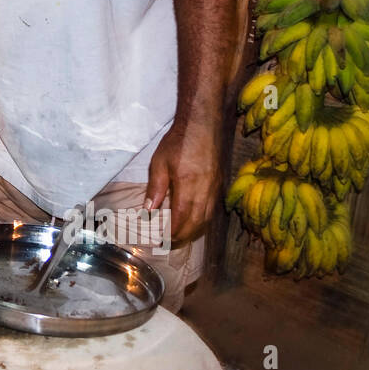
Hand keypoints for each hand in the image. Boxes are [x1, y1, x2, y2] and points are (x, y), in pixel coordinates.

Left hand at [145, 120, 222, 243]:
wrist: (202, 124)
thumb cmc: (178, 142)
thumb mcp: (159, 163)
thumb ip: (155, 189)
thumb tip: (148, 211)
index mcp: (188, 186)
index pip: (181, 219)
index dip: (172, 234)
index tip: (162, 242)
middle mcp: (205, 191)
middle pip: (196, 223)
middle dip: (183, 237)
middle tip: (169, 244)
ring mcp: (215, 189)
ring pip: (206, 219)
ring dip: (194, 231)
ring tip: (180, 237)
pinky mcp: (220, 185)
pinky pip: (212, 210)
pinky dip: (202, 221)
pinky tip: (193, 221)